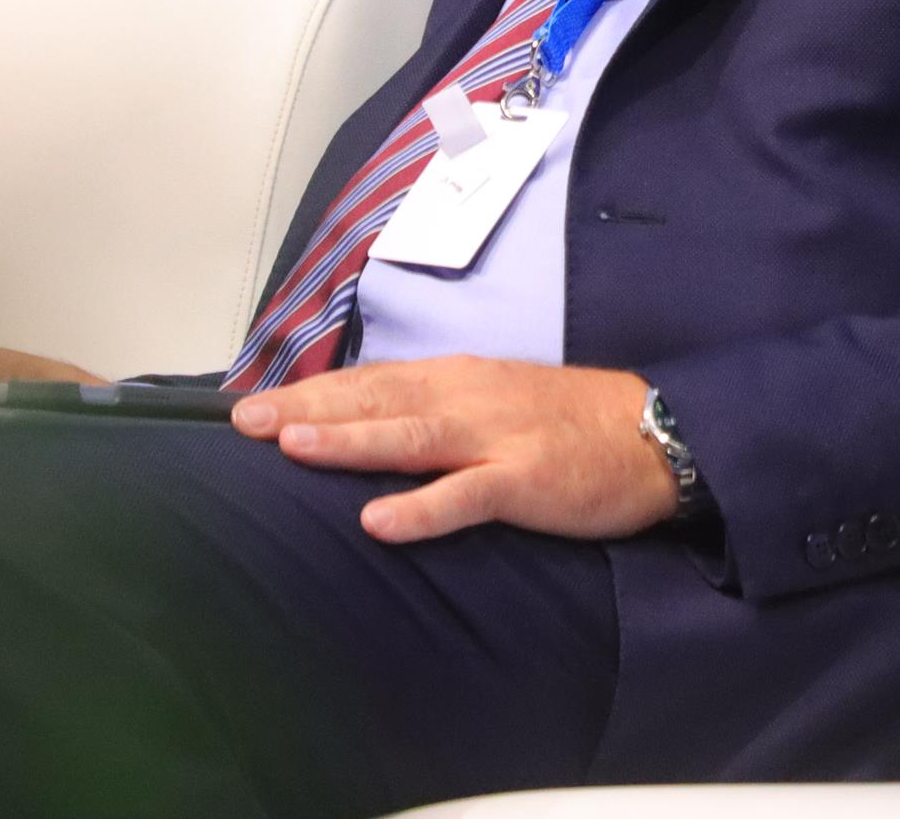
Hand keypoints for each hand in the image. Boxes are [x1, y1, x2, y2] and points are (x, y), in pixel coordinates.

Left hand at [232, 355, 676, 543]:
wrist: (655, 431)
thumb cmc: (569, 423)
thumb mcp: (495, 400)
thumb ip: (436, 410)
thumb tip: (368, 426)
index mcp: (456, 379)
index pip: (370, 382)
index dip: (310, 392)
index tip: (251, 406)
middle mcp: (466, 398)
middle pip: (376, 400)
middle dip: (308, 409)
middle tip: (244, 422)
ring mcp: (495, 437)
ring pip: (410, 437)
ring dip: (350, 440)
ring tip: (293, 448)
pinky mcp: (526, 479)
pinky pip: (467, 495)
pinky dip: (422, 508)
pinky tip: (380, 520)